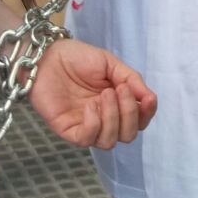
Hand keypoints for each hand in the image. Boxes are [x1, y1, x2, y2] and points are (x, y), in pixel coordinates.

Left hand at [30, 38, 156, 147]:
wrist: (47, 55)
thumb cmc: (77, 58)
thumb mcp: (111, 63)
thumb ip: (131, 79)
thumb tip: (150, 98)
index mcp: (117, 104)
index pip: (139, 121)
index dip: (146, 114)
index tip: (148, 99)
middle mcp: (104, 118)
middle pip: (128, 135)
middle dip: (129, 114)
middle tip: (119, 89)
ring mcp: (86, 126)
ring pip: (110, 142)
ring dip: (112, 118)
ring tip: (105, 94)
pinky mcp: (68, 130)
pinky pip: (87, 140)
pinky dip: (94, 124)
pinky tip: (90, 105)